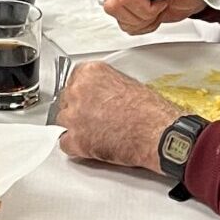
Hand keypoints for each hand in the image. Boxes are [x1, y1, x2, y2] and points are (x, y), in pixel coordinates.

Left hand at [55, 62, 181, 171]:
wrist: (157, 133)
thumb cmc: (150, 111)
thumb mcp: (127, 84)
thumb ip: (105, 85)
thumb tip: (100, 94)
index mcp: (90, 73)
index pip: (74, 80)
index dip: (82, 94)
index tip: (88, 100)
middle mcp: (78, 91)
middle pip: (66, 100)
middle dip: (78, 109)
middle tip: (94, 117)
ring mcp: (74, 116)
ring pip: (63, 121)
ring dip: (75, 127)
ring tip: (94, 132)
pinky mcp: (76, 140)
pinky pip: (64, 143)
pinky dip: (75, 146)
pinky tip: (89, 145)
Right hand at [102, 0, 219, 34]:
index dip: (146, 6)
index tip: (163, 2)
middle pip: (115, 6)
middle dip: (142, 14)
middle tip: (159, 7)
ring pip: (117, 16)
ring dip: (141, 21)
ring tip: (156, 11)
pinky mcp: (127, 4)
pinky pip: (124, 23)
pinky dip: (140, 26)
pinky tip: (152, 15)